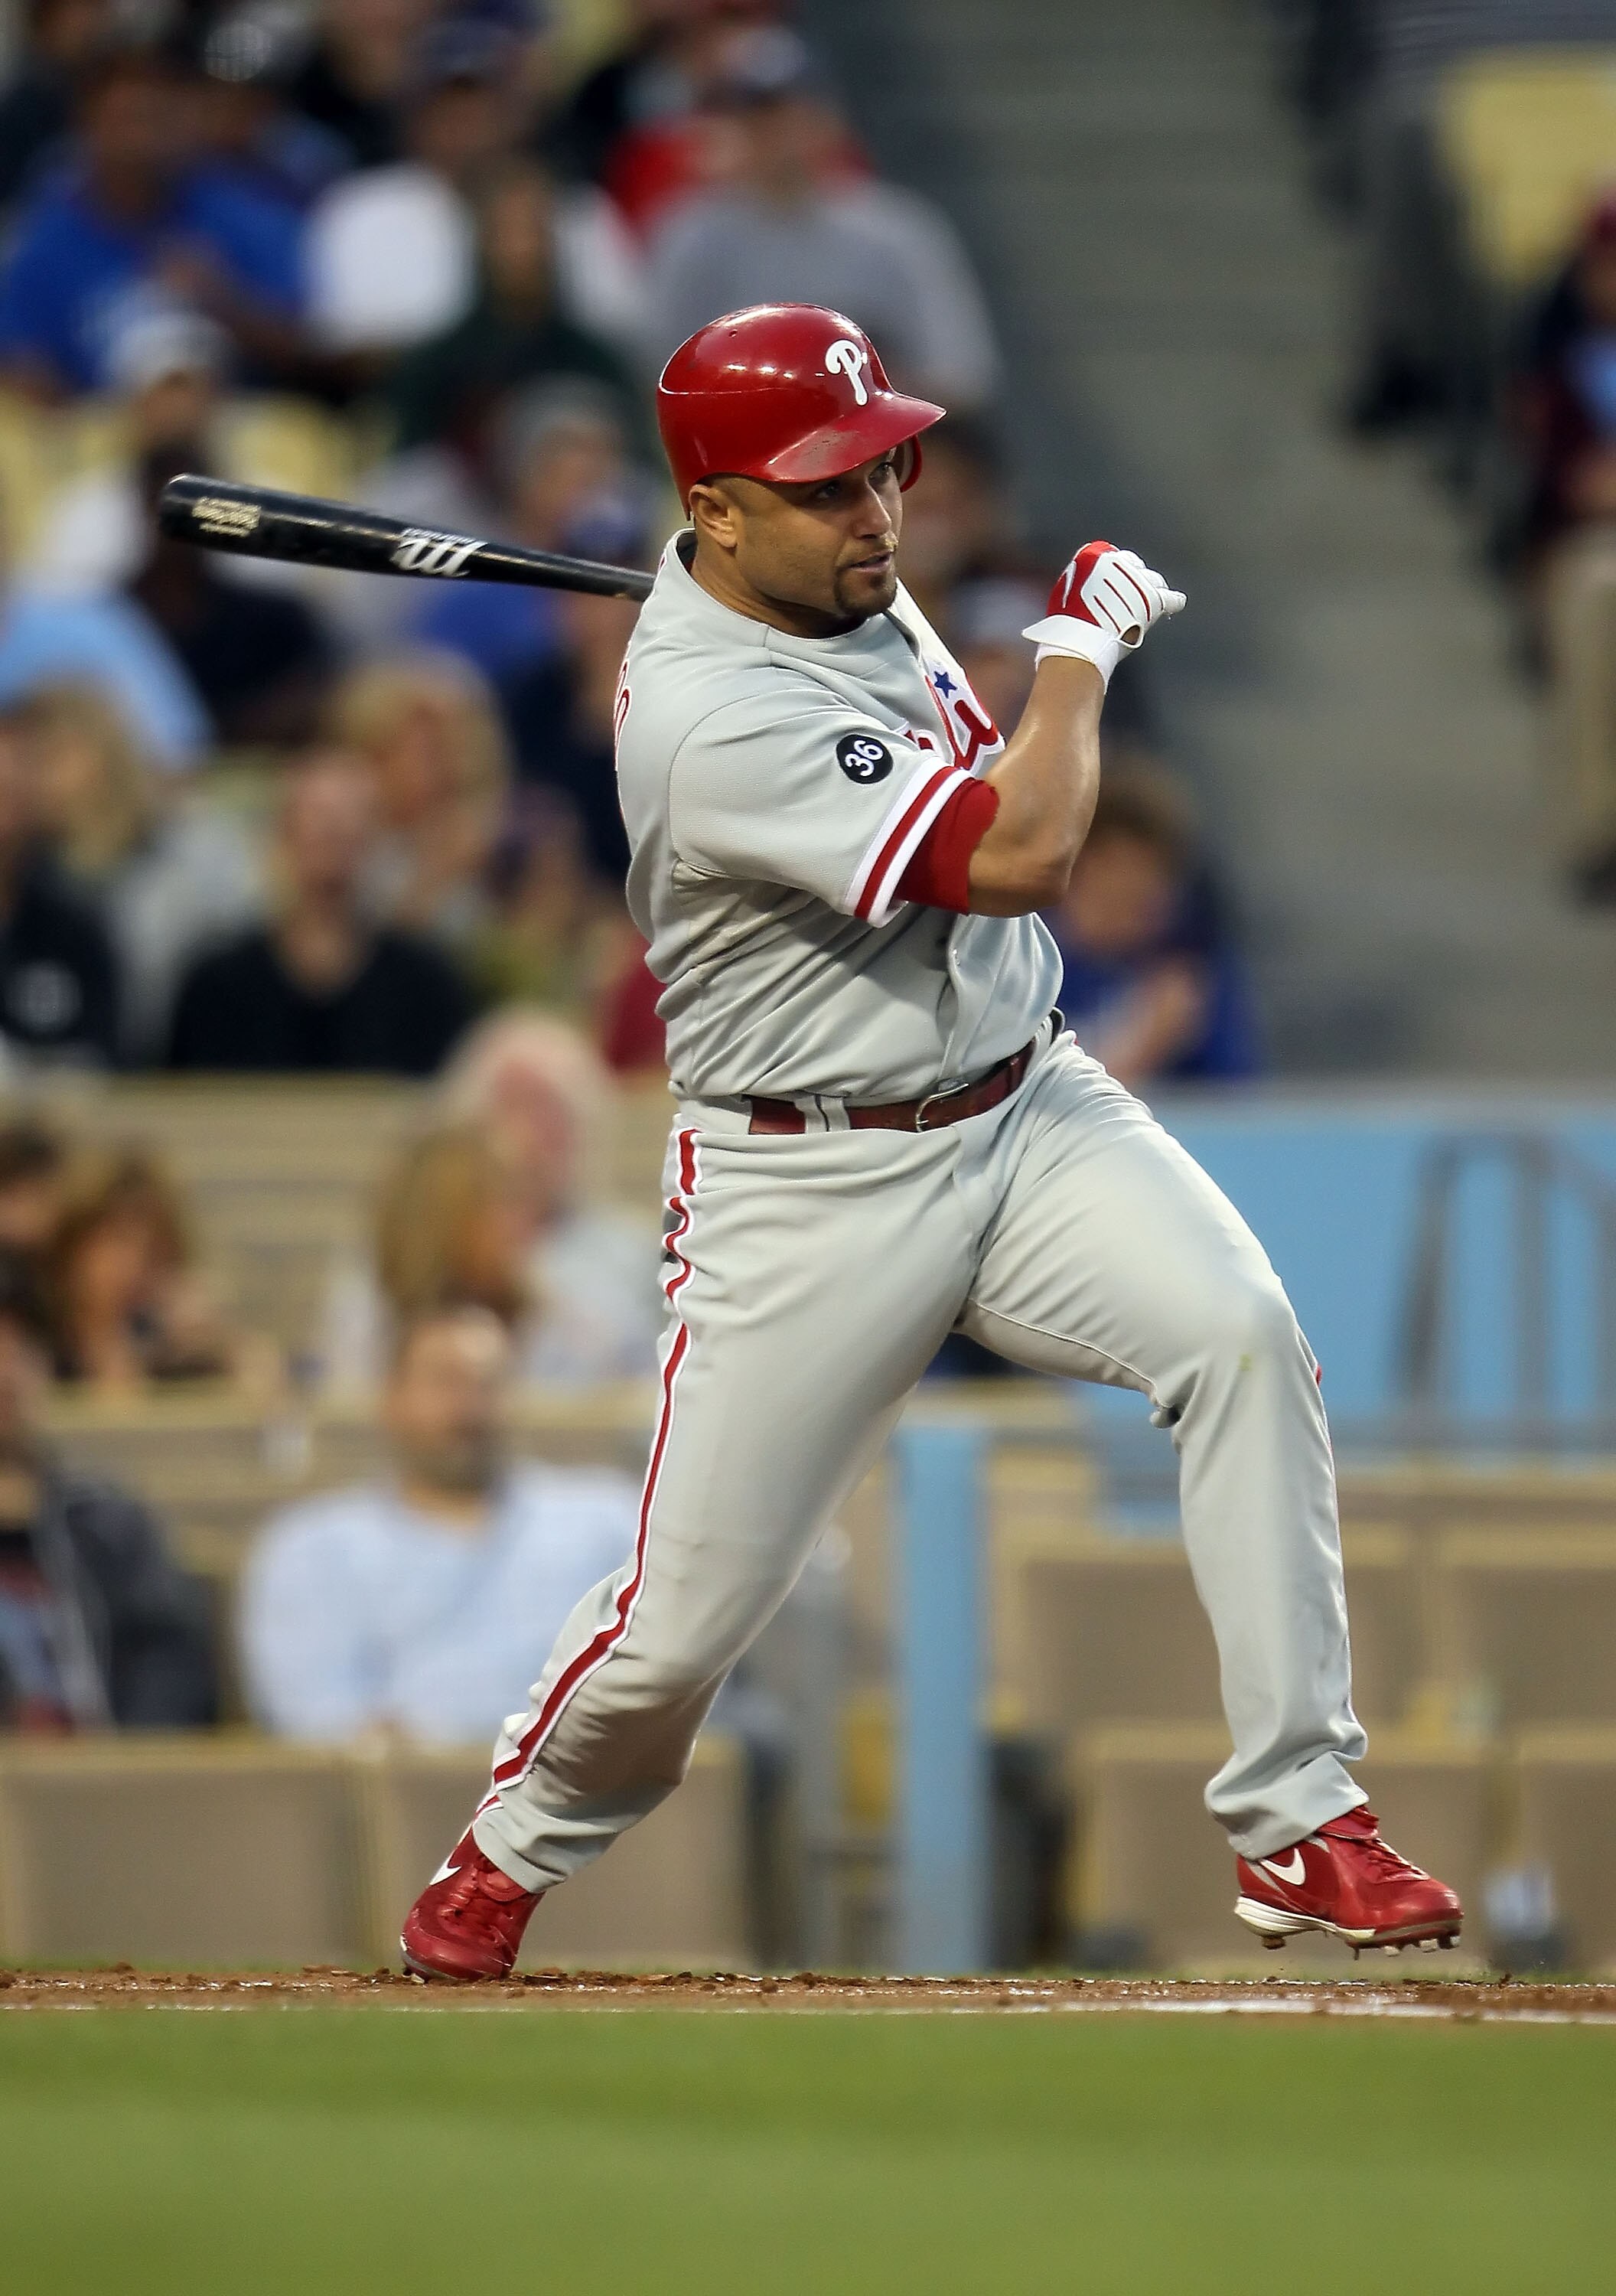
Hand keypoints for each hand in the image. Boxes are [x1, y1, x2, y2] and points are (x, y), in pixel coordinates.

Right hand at [1023, 541, 1185, 684]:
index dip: (1117, 571)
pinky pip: (1170, 599)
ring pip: (1153, 581)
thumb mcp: (1063, 596)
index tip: (1117, 580)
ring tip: (1154, 595)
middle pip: (1135, 567)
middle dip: (1136, 578)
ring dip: (1153, 589)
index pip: (1113, 558)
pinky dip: (1174, 601)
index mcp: (1095, 555)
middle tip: (1135, 591)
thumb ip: (1076, 587)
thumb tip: (1078, 594)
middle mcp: (1120, 562)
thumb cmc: (1065, 625)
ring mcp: (1139, 580)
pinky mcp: (1153, 600)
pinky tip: (1178, 602)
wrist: (1081, 640)